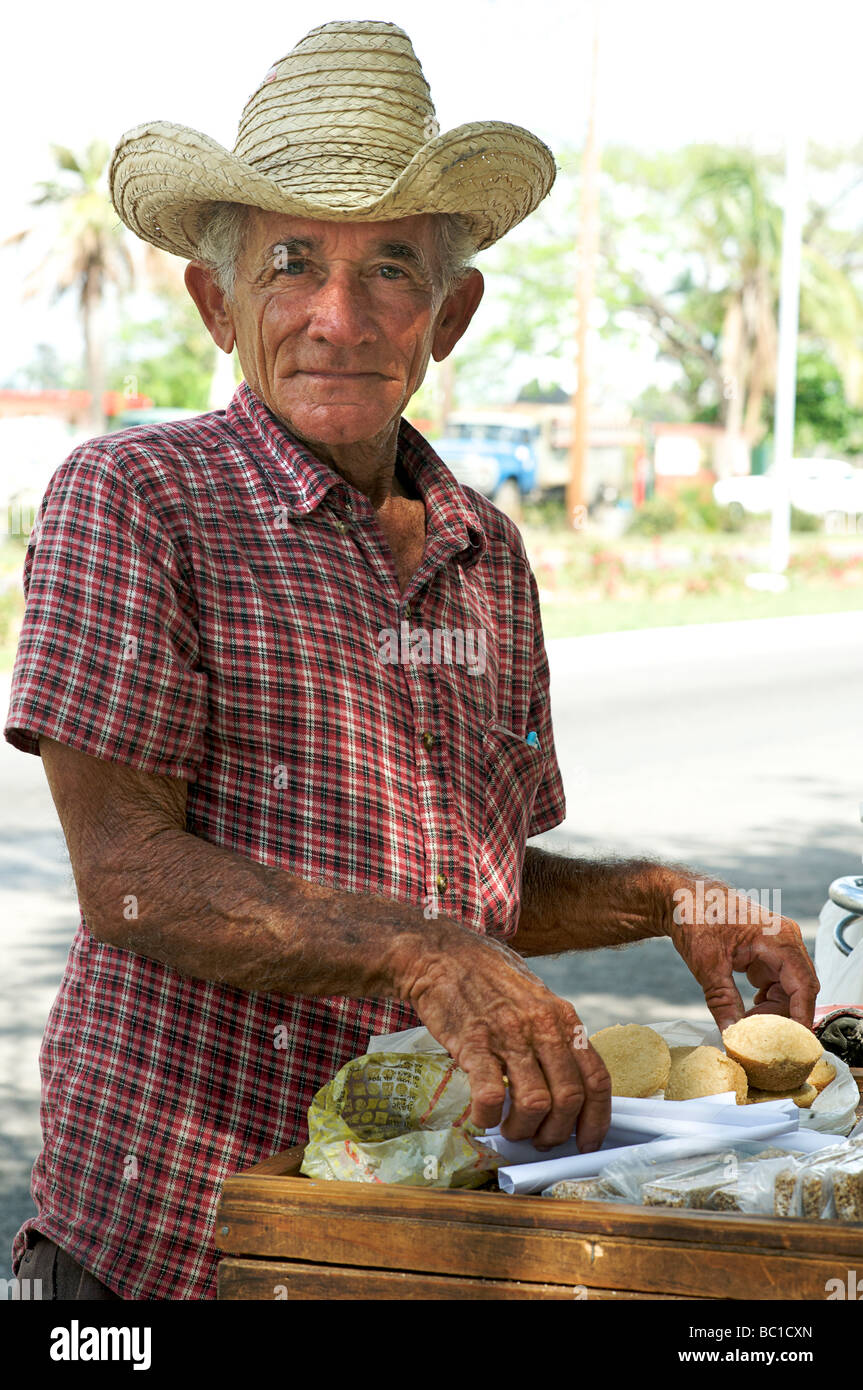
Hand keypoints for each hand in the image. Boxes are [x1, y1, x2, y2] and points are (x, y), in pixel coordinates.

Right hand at [403, 930, 611, 1151]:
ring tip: (508, 1129)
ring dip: (523, 1130)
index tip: (586, 1141)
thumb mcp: (534, 996)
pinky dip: (488, 1117)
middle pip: (569, 1099)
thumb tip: (567, 1079)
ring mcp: (508, 1034)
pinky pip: (492, 1096)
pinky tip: (481, 1116)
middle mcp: (542, 1026)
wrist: (440, 954)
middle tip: (538, 1140)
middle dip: (557, 1132)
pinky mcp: (473, 1043)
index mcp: (562, 1017)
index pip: (596, 1078)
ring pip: (535, 1104)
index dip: (596, 1119)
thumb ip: (553, 1033)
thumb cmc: (486, 976)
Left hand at [668, 883, 818, 1032]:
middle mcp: (786, 942)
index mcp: (780, 939)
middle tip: (758, 1038)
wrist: (683, 897)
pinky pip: (778, 984)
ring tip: (747, 1024)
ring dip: (773, 1011)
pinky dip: (767, 1001)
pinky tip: (748, 1010)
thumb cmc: (697, 916)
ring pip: (789, 991)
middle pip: (799, 992)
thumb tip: (731, 1034)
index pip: (804, 986)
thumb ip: (722, 1001)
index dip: (801, 1018)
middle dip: (782, 1017)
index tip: (793, 1044)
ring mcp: (779, 947)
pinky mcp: (768, 954)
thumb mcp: (707, 964)